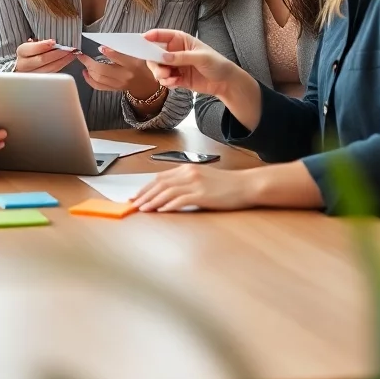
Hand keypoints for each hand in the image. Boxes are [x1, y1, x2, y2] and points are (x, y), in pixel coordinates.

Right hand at [15, 38, 77, 73]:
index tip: (54, 42)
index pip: (32, 49)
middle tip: (68, 48)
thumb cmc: (30, 51)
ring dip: (63, 59)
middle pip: (42, 59)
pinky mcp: (40, 79)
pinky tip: (67, 59)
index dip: (43, 45)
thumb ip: (41, 43)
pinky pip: (53, 72)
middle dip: (57, 53)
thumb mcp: (32, 43)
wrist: (24, 64)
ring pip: (49, 67)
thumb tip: (54, 42)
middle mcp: (24, 64)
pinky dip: (61, 65)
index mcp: (22, 51)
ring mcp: (32, 74)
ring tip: (71, 53)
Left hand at [77, 46, 158, 97]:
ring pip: (98, 78)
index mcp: (132, 64)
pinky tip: (85, 72)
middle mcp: (124, 76)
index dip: (108, 52)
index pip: (118, 57)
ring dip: (88, 69)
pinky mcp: (114, 89)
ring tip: (84, 61)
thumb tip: (104, 45)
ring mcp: (118, 84)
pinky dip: (89, 79)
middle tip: (81, 55)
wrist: (145, 83)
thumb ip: (122, 49)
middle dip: (89, 62)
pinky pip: (98, 86)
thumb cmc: (140, 65)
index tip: (99, 46)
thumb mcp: (137, 54)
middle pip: (103, 70)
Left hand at [132, 166, 257, 211]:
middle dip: (145, 194)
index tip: (137, 195)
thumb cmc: (227, 185)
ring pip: (167, 191)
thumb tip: (169, 192)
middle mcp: (189, 173)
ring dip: (152, 201)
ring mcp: (195, 183)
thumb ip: (187, 182)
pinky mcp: (202, 194)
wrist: (246, 185)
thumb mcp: (204, 178)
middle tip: (133, 204)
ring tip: (143, 209)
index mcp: (188, 168)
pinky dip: (168, 205)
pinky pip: (180, 200)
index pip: (160, 177)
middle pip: (160, 184)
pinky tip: (161, 211)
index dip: (146, 187)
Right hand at [143, 29, 237, 97]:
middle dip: (155, 63)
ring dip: (160, 74)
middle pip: (155, 54)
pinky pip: (164, 79)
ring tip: (171, 79)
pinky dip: (167, 82)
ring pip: (157, 68)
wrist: (225, 82)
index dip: (150, 37)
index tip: (141, 41)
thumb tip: (163, 57)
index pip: (162, 36)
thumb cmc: (216, 63)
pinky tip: (176, 83)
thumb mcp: (200, 58)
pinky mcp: (176, 78)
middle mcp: (175, 52)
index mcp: (181, 40)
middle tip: (161, 72)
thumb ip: (181, 57)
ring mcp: (175, 65)